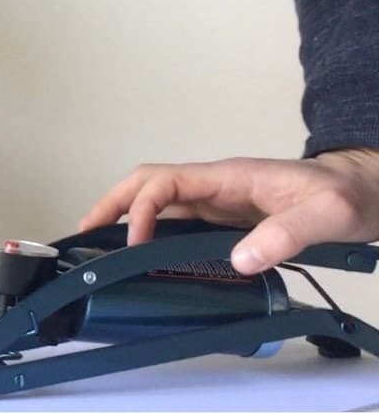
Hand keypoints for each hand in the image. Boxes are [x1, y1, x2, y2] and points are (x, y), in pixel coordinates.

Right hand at [79, 148, 378, 273]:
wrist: (363, 192)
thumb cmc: (345, 197)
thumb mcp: (325, 215)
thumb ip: (285, 235)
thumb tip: (237, 259)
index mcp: (228, 176)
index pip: (166, 181)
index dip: (143, 209)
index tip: (136, 243)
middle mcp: (214, 184)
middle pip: (146, 182)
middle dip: (112, 203)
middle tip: (85, 232)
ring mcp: (216, 200)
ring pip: (155, 199)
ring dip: (123, 215)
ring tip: (97, 242)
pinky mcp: (222, 217)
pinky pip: (173, 218)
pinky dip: (146, 230)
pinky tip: (138, 251)